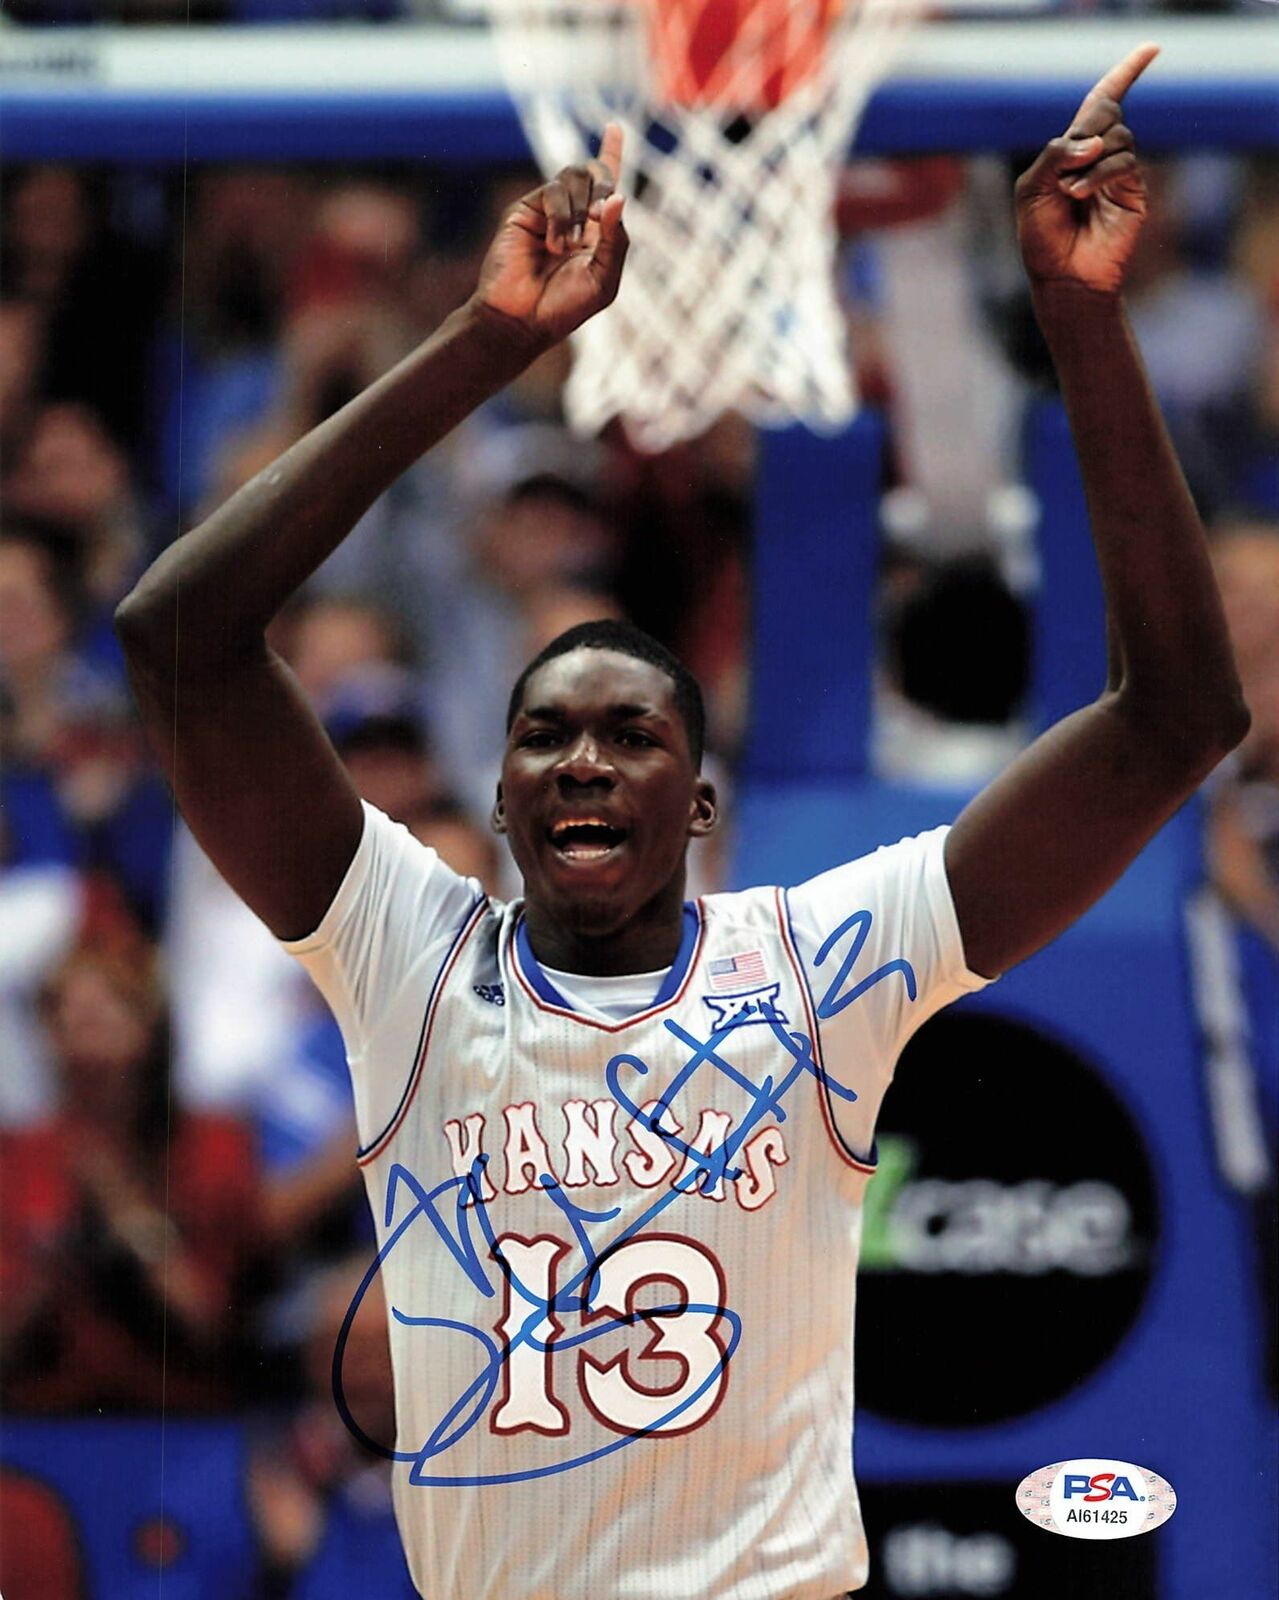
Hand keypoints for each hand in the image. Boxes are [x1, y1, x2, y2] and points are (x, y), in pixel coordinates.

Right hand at [470, 124, 627, 348]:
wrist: (522, 318)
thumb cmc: (564, 307)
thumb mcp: (604, 279)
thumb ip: (616, 240)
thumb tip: (618, 196)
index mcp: (594, 232)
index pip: (605, 186)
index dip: (611, 155)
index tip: (614, 128)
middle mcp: (571, 215)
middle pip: (594, 173)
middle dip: (603, 187)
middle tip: (596, 218)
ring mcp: (547, 210)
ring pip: (574, 176)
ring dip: (579, 209)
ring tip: (567, 247)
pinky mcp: (526, 209)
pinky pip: (554, 191)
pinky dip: (561, 216)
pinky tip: (554, 244)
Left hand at [1016, 44, 1157, 295]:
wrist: (1061, 279)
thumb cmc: (1041, 238)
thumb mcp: (1031, 190)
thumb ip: (1054, 155)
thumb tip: (1095, 141)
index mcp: (1073, 151)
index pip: (1101, 103)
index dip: (1124, 74)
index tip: (1151, 49)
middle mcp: (1099, 157)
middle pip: (1107, 112)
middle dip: (1089, 127)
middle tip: (1069, 164)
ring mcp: (1119, 174)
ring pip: (1118, 137)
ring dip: (1088, 161)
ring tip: (1068, 194)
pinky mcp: (1134, 192)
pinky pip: (1122, 163)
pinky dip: (1098, 174)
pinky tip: (1078, 194)